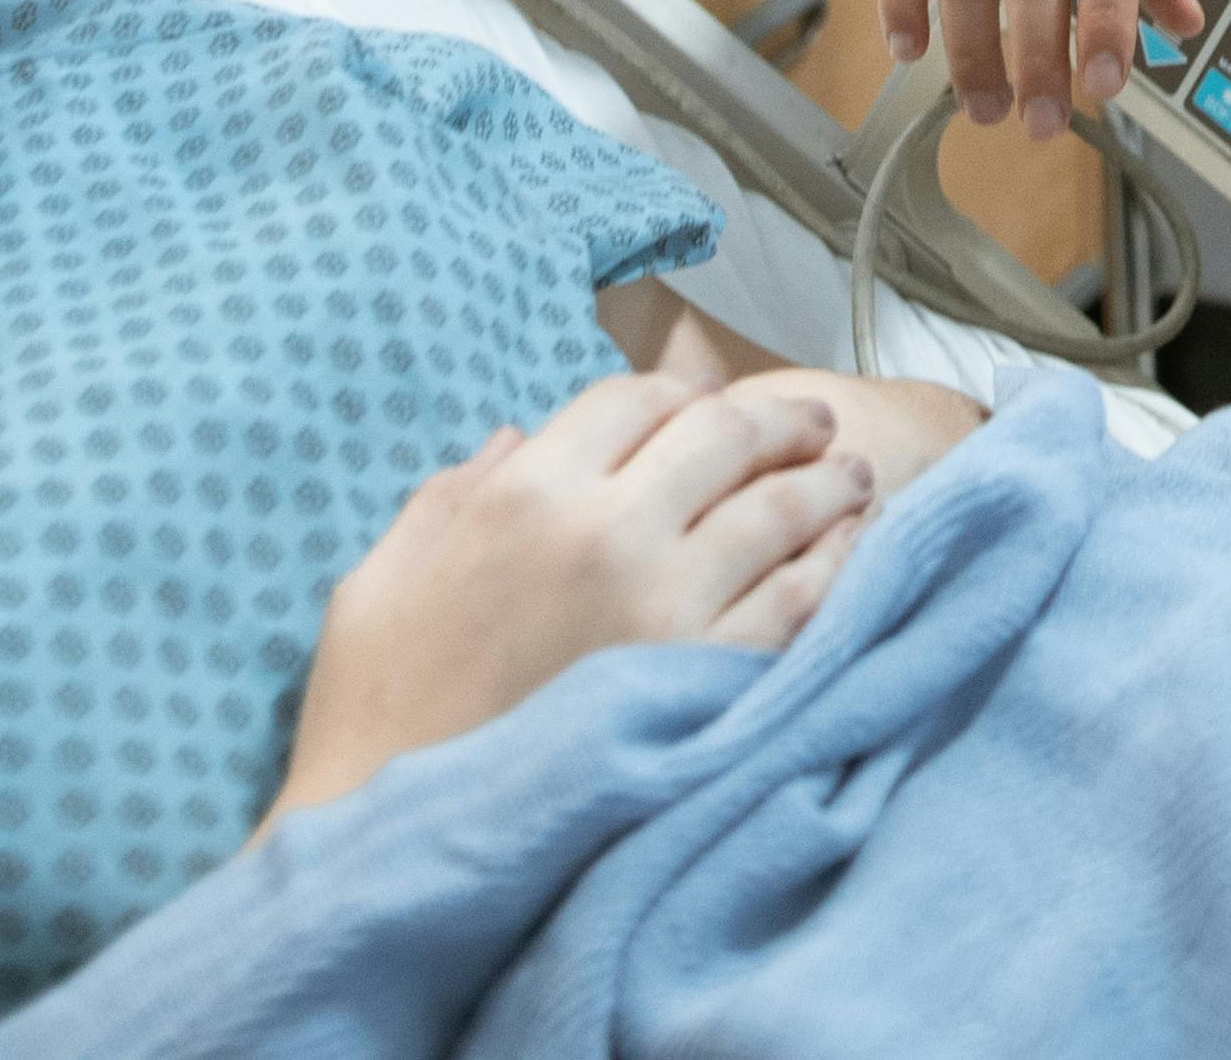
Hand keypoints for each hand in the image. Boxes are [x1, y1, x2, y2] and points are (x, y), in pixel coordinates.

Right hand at [266, 374, 883, 831]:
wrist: (400, 839)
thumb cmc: (374, 713)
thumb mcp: (380, 579)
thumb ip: (449, 495)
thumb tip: (512, 441)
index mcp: (523, 494)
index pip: (630, 400)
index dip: (676, 391)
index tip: (707, 401)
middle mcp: (606, 529)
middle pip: (722, 436)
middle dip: (778, 419)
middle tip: (815, 421)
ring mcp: (666, 604)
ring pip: (776, 508)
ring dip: (827, 480)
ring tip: (856, 475)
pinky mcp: (706, 680)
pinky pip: (797, 600)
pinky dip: (835, 565)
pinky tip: (853, 553)